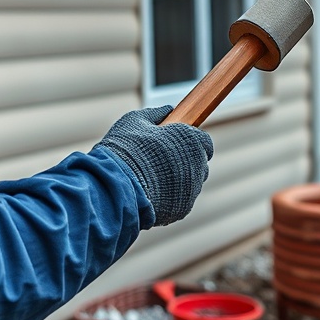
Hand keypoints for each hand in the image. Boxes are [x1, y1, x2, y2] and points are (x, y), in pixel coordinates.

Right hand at [94, 106, 212, 226]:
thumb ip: (155, 114)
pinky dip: (170, 196)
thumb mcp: (134, 121)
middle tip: (160, 160)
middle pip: (199, 163)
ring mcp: (192, 189)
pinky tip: (150, 191)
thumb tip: (167, 110)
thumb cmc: (124, 150)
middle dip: (185, 161)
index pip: (204, 142)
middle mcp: (197, 165)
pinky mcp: (182, 209)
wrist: (115, 187)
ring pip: (191, 183)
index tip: (176, 143)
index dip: (190, 142)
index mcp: (190, 140)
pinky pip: (180, 200)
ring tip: (151, 177)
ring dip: (178, 179)